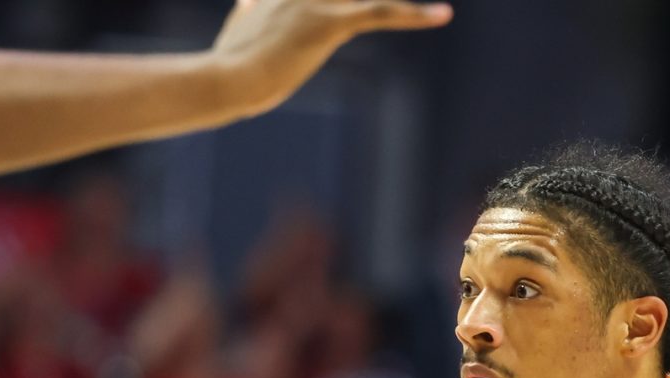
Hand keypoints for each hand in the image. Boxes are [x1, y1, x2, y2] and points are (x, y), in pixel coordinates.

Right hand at [212, 0, 452, 116]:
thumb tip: (247, 3)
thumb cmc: (231, 67)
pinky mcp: (329, 21)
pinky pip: (382, 12)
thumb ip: (250, 12)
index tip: (346, 2)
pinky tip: (442, 14)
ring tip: (438, 9)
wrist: (226, 79)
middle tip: (372, 12)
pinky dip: (414, 14)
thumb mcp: (241, 30)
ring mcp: (313, 1)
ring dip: (400, 2)